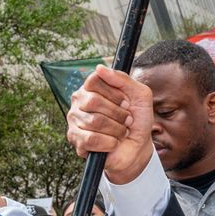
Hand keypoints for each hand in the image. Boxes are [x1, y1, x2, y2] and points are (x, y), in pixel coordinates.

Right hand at [66, 65, 153, 183]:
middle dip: (118, 113)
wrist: (138, 147)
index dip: (115, 94)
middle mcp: (79, 101)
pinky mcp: (75, 140)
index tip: (126, 103)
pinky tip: (113, 143)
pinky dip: (109, 142)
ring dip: (117, 129)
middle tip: (126, 120)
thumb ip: (123, 79)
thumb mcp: (140, 95)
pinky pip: (91, 139)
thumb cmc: (137, 119)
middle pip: (93, 101)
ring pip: (94, 121)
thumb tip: (99, 68)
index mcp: (92, 87)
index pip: (94, 80)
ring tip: (121, 132)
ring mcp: (74, 120)